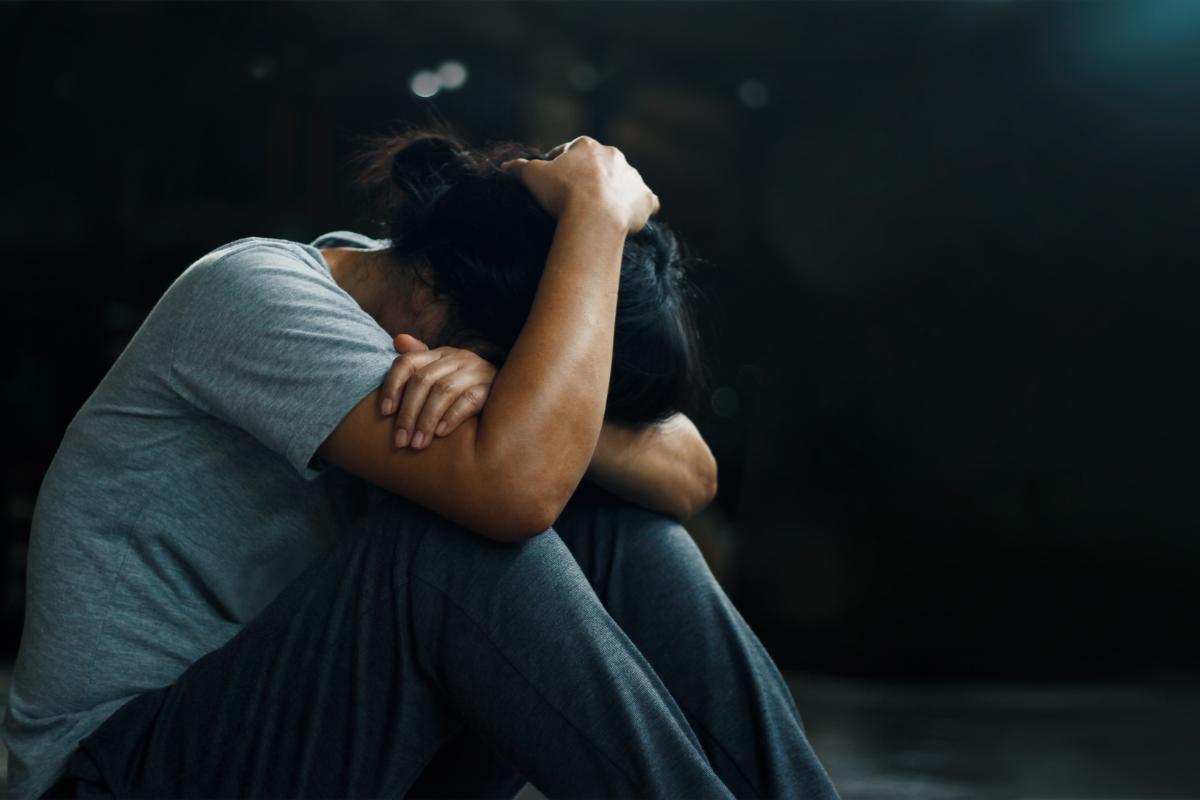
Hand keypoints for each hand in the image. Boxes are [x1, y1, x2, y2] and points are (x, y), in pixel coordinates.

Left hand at [379, 333, 497, 448]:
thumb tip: (398, 339)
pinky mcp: (492, 387)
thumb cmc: (466, 386)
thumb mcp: (442, 372)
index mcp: (439, 353)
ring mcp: (476, 371)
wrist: (512, 393)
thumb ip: (418, 361)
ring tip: (418, 444)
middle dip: (408, 413)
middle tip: (400, 441)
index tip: (384, 413)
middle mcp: (457, 357)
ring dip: (427, 420)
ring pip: (443, 391)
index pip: (407, 363)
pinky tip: (441, 433)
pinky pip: (469, 400)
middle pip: (423, 381)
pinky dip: (452, 417)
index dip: (392, 386)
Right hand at [499, 135, 660, 232]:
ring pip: (624, 181)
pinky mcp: (645, 200)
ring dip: (615, 191)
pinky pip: (646, 202)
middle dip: (589, 178)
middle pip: (599, 165)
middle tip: (576, 198)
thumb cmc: (561, 194)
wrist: (594, 218)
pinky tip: (632, 216)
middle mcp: (613, 156)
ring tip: (602, 212)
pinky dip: (640, 207)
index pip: (570, 151)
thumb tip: (505, 167)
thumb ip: (519, 168)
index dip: (559, 165)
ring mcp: (632, 177)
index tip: (553, 181)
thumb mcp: (532, 177)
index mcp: (587, 146)